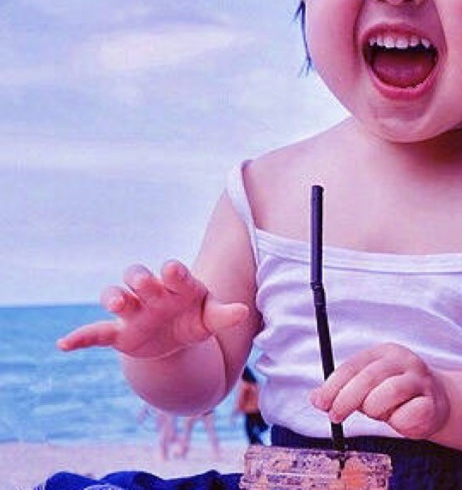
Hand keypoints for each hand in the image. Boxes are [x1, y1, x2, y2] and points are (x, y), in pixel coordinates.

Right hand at [56, 260, 248, 358]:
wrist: (177, 337)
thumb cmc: (196, 318)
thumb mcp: (211, 319)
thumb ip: (224, 314)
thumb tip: (243, 312)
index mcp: (176, 285)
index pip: (173, 273)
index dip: (173, 272)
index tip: (172, 270)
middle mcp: (151, 293)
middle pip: (140, 278)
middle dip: (141, 279)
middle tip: (144, 282)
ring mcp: (133, 311)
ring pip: (117, 296)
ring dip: (114, 297)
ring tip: (116, 303)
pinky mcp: (119, 332)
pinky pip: (95, 333)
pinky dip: (80, 338)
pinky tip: (63, 345)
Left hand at [309, 343, 449, 439]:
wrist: (437, 403)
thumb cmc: (395, 396)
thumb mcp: (367, 389)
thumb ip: (343, 391)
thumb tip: (314, 398)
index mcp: (384, 352)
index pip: (353, 365)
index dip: (333, 385)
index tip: (321, 403)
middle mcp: (403, 361)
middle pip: (369, 377)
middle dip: (347, 399)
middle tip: (335, 416)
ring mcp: (419, 380)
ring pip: (389, 392)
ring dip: (374, 409)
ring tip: (376, 414)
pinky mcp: (431, 402)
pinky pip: (408, 414)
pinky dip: (397, 422)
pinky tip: (399, 420)